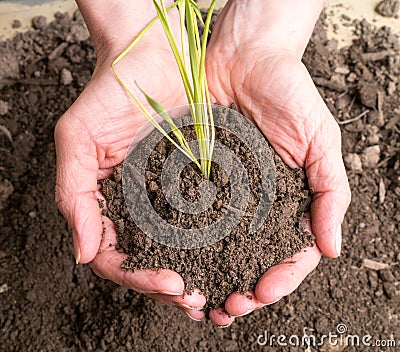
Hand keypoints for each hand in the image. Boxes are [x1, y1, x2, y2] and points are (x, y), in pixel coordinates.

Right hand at [55, 1, 205, 318]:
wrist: (154, 57)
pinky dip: (225, 243)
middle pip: (156, 261)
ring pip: (187, 248)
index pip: (120, 257)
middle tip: (198, 301)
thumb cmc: (111, 94)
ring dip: (203, 275)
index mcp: (113, 204)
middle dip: (174, 287)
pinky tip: (240, 259)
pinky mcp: (206, 179)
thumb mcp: (78, 140)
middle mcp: (145, 206)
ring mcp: (176, 195)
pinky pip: (215, 217)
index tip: (169, 283)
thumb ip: (73, 195)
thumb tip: (82, 253)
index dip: (140, 277)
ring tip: (222, 295)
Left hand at [205, 0, 350, 325]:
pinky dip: (183, 245)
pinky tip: (176, 263)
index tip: (261, 293)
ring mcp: (223, 195)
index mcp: (288, 203)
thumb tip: (331, 248)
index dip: (278, 280)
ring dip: (209, 278)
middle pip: (249, 261)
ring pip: (216, 249)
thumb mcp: (321, 141)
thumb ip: (330, 193)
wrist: (244, 58)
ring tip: (199, 301)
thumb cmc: (288, 95)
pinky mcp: (193, 180)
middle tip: (225, 309)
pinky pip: (187, 217)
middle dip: (239, 290)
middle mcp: (254, 206)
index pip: (288, 255)